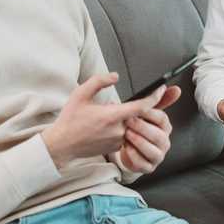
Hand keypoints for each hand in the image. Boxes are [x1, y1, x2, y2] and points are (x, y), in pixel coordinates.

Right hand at [41, 73, 161, 168]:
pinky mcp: (116, 147)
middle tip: (110, 106)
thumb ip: (99, 81)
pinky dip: (119, 127)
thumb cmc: (70, 119)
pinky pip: (125, 134)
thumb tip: (116, 76)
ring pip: (130, 124)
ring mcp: (118, 140)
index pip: (142, 106)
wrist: (62, 145)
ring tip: (101, 118)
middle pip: (136, 114)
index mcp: (112, 115)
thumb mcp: (80, 94)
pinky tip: (102, 127)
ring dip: (124, 118)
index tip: (161, 88)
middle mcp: (118, 130)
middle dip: (131, 107)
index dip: (155, 97)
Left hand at [118, 85, 180, 173]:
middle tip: (128, 121)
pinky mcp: (148, 167)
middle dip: (142, 127)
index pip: (162, 119)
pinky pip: (142, 163)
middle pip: (158, 135)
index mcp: (165, 127)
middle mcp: (164, 142)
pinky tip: (126, 148)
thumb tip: (176, 89)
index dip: (149, 113)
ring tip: (127, 135)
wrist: (129, 149)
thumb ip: (159, 100)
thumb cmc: (138, 129)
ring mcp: (158, 156)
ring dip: (138, 141)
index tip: (137, 109)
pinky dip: (133, 155)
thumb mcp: (146, 113)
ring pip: (151, 150)